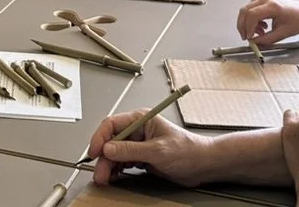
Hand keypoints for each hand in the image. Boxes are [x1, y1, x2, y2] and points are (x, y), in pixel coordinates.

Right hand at [86, 109, 211, 187]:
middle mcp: (137, 131)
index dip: (100, 138)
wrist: (203, 165)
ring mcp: (138, 144)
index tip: (94, 152)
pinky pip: (122, 162)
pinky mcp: (141, 157)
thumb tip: (108, 148)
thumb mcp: (158, 150)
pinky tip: (113, 176)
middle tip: (100, 173)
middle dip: (103, 158)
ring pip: (115, 154)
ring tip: (104, 178)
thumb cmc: (188, 150)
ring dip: (108, 166)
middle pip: (111, 142)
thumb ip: (131, 150)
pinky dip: (116, 170)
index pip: (112, 125)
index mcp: (140, 120)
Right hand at [237, 0, 298, 45]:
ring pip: (245, 10)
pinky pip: (249, 9)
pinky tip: (261, 26)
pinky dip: (251, 20)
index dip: (248, 28)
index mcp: (273, 6)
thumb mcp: (285, 32)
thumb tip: (255, 43)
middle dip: (243, 26)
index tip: (249, 38)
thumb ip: (268, 39)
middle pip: (245, 11)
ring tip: (259, 33)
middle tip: (246, 37)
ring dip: (248, 24)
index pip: (252, 15)